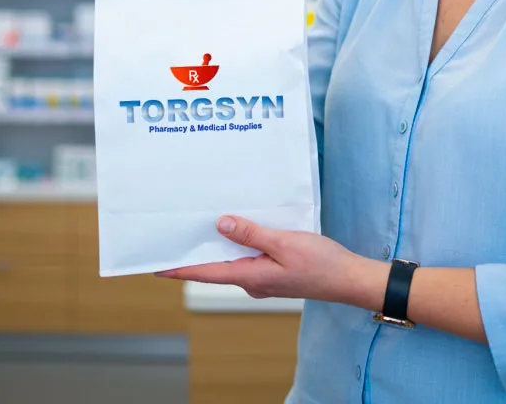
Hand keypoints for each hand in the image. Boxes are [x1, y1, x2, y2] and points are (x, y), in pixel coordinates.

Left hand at [156, 216, 388, 308]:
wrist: (349, 278)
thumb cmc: (321, 264)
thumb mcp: (284, 242)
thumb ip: (251, 234)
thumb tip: (221, 225)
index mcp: (250, 277)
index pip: (205, 273)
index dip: (179, 268)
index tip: (156, 266)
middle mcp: (252, 281)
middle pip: (216, 266)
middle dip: (197, 250)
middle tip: (177, 233)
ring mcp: (263, 278)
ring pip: (234, 259)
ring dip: (220, 243)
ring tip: (203, 224)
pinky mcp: (275, 271)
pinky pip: (250, 256)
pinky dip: (240, 242)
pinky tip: (240, 227)